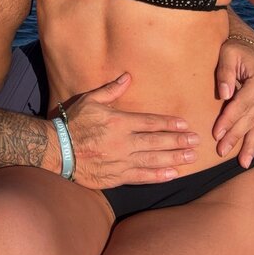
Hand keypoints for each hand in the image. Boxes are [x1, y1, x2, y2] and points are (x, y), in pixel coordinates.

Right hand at [65, 73, 198, 189]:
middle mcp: (123, 142)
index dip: (169, 123)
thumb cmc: (74, 123)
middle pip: (156, 141)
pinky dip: (158, 176)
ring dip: (174, 158)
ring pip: (153, 160)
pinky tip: (172, 174)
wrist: (58, 150)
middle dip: (178, 141)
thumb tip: (127, 77)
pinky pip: (141, 177)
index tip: (185, 124)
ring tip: (191, 158)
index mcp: (119, 122)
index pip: (150, 122)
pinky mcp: (116, 176)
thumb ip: (111, 90)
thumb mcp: (90, 100)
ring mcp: (121, 161)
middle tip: (196, 141)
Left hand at [213, 39, 253, 166]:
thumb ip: (225, 73)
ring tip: (244, 163)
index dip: (228, 120)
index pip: (241, 105)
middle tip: (222, 151)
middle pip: (252, 120)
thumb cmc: (237, 51)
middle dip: (236, 137)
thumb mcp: (228, 54)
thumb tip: (224, 94)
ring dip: (253, 147)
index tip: (215, 134)